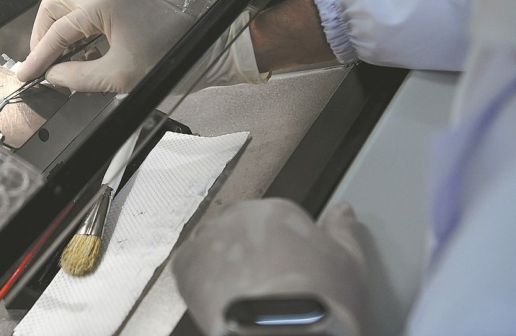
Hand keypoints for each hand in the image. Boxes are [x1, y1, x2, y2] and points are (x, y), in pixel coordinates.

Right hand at [15, 0, 193, 92]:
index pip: (58, 30)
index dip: (38, 55)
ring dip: (61, 36)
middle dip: (43, 36)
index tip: (26, 74)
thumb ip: (78, 77)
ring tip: (59, 65)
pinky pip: (90, 16)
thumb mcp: (119, 77)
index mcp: (104, 4)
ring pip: (72, 11)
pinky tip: (84, 58)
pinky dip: (80, 35)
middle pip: (57, 8)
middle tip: (39, 64)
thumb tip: (53, 77)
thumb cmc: (171, 58)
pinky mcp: (125, 6)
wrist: (209, 51)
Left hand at [173, 198, 366, 335]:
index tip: (283, 270)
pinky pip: (188, 267)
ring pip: (213, 247)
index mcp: (278, 212)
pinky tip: (221, 302)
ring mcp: (211, 240)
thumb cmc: (319, 305)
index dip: (278, 250)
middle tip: (264, 287)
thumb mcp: (349, 263)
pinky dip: (199, 283)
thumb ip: (342, 230)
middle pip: (239, 230)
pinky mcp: (186, 265)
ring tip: (243, 299)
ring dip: (223, 267)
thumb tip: (342, 211)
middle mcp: (240, 217)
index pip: (272, 220)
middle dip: (248, 254)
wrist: (286, 335)